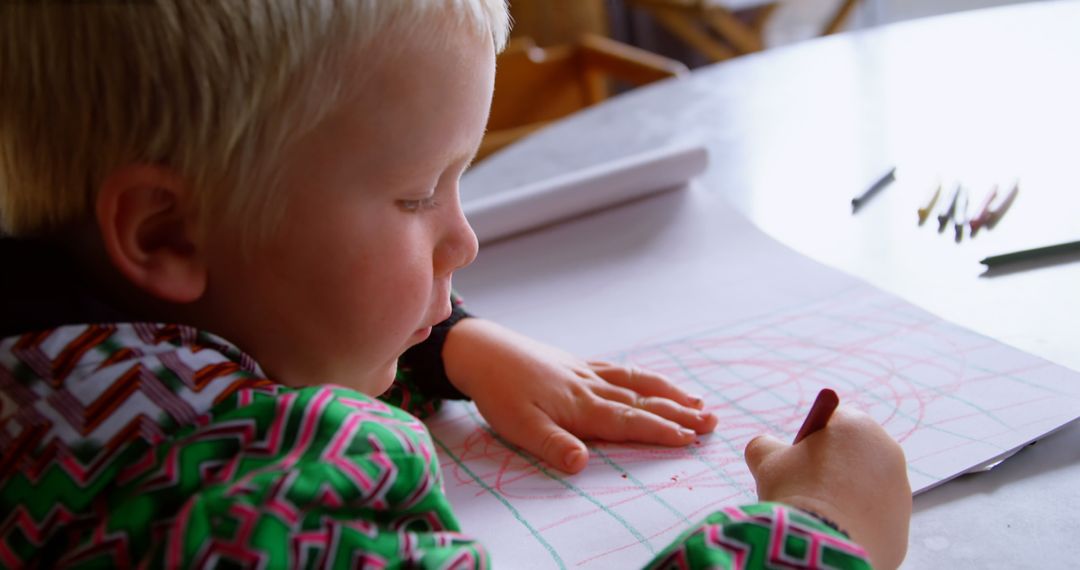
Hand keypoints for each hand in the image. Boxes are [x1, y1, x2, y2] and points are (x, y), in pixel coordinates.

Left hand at [442, 318, 716, 473]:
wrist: (481, 350)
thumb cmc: (498, 393)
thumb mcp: (518, 426)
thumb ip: (552, 445)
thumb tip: (582, 464)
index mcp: (581, 406)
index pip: (629, 421)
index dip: (660, 431)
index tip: (690, 439)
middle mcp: (591, 387)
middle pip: (643, 401)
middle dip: (678, 413)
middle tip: (712, 422)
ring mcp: (586, 372)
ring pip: (636, 382)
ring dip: (669, 392)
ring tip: (697, 402)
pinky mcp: (577, 364)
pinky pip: (619, 369)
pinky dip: (642, 376)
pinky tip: (652, 380)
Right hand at [744, 407, 910, 569]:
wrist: (821, 545)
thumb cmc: (796, 492)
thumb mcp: (767, 460)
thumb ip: (765, 445)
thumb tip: (764, 446)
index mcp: (859, 426)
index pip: (836, 421)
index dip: (813, 438)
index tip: (797, 458)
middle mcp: (889, 454)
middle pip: (854, 455)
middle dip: (832, 468)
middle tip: (804, 488)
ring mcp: (900, 494)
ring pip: (865, 490)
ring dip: (844, 497)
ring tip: (818, 515)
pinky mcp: (902, 529)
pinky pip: (872, 521)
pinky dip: (855, 525)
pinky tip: (833, 534)